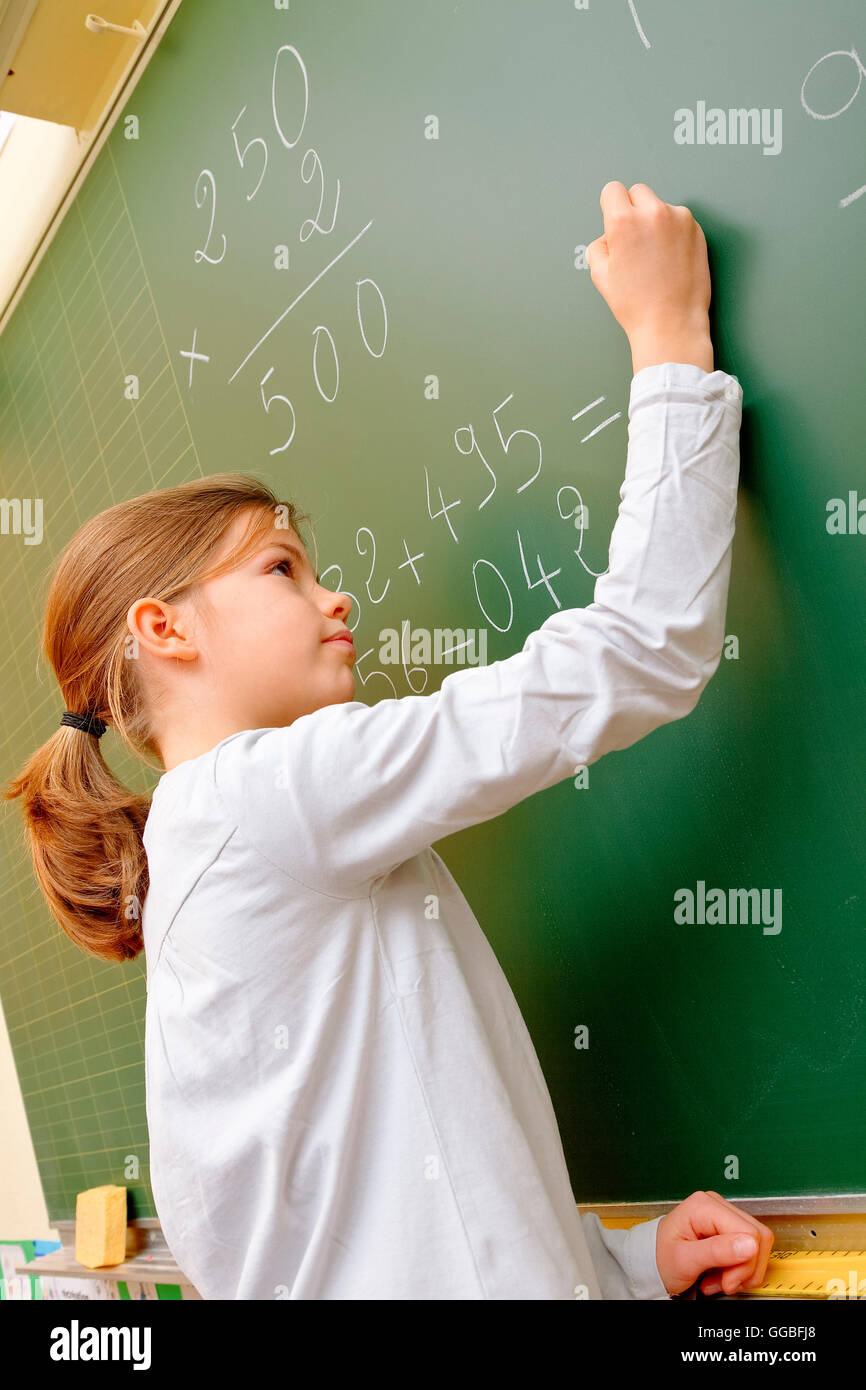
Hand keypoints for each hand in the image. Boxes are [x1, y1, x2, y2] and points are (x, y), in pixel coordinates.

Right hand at [586, 181, 713, 373]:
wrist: (671, 323)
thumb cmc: (636, 304)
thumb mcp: (600, 275)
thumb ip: (600, 245)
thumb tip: (610, 237)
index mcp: (623, 221)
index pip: (613, 190)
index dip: (611, 207)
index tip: (615, 221)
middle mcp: (652, 212)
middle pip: (638, 192)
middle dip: (633, 210)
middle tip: (634, 241)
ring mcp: (678, 218)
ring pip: (660, 206)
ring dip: (655, 221)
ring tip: (654, 256)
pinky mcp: (696, 229)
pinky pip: (679, 220)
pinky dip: (673, 232)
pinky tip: (670, 259)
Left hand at [655, 1190, 774, 1296]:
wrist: (653, 1262)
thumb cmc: (661, 1258)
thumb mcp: (685, 1260)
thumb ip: (717, 1251)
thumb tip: (750, 1244)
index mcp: (704, 1206)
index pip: (750, 1233)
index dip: (745, 1263)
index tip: (728, 1282)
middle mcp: (717, 1205)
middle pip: (758, 1238)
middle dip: (745, 1269)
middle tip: (724, 1283)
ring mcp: (724, 1216)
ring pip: (758, 1246)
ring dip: (743, 1271)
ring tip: (719, 1280)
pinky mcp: (729, 1228)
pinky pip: (750, 1249)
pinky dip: (740, 1268)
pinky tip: (722, 1274)